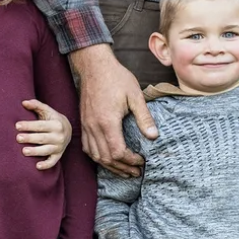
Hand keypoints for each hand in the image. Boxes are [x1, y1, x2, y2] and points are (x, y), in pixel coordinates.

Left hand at [17, 99, 71, 169]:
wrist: (68, 129)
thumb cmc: (52, 119)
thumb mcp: (47, 111)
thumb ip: (36, 105)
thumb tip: (23, 102)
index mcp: (56, 124)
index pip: (40, 125)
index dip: (29, 125)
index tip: (17, 125)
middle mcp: (59, 136)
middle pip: (42, 138)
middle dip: (30, 138)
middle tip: (18, 138)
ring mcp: (59, 146)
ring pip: (46, 150)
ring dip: (35, 151)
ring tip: (24, 151)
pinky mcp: (59, 155)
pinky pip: (53, 161)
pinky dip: (46, 165)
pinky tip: (37, 166)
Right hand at [69, 45, 157, 175]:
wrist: (94, 66)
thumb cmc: (116, 78)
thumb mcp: (135, 95)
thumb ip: (144, 118)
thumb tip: (154, 137)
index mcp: (107, 122)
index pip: (117, 152)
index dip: (130, 161)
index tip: (142, 161)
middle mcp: (94, 127)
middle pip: (106, 158)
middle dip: (122, 168)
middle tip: (136, 172)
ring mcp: (86, 126)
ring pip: (95, 155)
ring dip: (110, 166)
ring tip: (124, 171)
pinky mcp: (83, 123)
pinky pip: (87, 147)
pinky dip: (98, 157)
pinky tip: (107, 159)